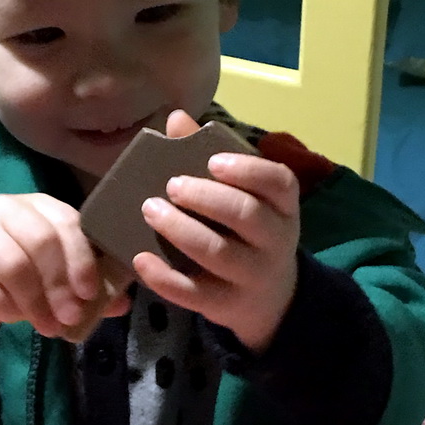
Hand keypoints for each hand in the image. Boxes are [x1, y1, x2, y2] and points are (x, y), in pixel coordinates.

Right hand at [0, 193, 130, 345]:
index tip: (90, 293)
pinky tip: (17, 318)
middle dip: (60, 283)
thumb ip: (87, 285)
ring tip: (50, 327)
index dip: (81, 258)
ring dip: (37, 302)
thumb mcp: (55, 275)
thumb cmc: (20, 275)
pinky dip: (9, 309)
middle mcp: (7, 209)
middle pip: (40, 240)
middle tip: (71, 315)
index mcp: (39, 206)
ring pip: (14, 265)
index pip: (65, 222)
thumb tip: (122, 302)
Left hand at [132, 110, 299, 352]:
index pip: (278, 182)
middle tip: (170, 186)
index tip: (212, 161)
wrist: (269, 298)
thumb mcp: (242, 195)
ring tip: (150, 210)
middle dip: (206, 197)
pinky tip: (140, 259)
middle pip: (247, 216)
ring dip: (182, 231)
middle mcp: (276, 240)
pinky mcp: (227, 306)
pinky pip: (196, 293)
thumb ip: (207, 155)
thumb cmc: (248, 231)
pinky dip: (165, 278)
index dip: (248, 170)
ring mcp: (253, 276)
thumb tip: (176, 118)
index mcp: (283, 205)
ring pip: (219, 254)